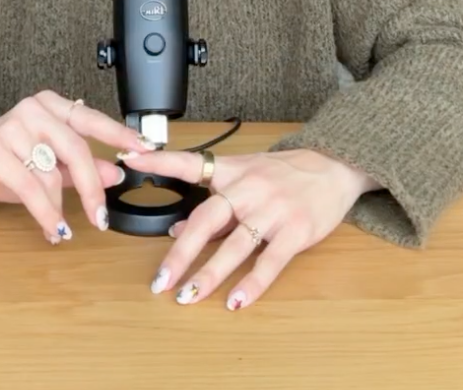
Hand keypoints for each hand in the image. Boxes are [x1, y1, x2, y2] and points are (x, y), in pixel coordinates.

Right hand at [0, 91, 155, 241]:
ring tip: (65, 228)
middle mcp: (32, 110)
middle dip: (94, 186)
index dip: (119, 135)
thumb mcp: (46, 164)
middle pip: (76, 148)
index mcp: (49, 105)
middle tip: (102, 216)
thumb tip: (117, 173)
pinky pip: (30, 188)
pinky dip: (46, 214)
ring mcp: (10, 128)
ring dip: (63, 207)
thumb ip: (80, 167)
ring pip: (52, 173)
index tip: (145, 150)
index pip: (91, 118)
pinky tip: (52, 229)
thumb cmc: (3, 163)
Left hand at [122, 146, 379, 309]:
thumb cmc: (283, 173)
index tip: (129, 161)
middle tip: (160, 279)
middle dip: (181, 252)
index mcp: (230, 171)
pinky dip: (253, 283)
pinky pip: (271, 260)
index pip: (188, 163)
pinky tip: (237, 301)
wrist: (333, 165)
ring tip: (189, 296)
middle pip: (208, 219)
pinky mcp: (296, 230)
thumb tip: (176, 228)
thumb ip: (213, 205)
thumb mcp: (245, 177)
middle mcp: (248, 188)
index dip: (158, 162)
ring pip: (236, 245)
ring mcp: (272, 209)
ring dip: (210, 273)